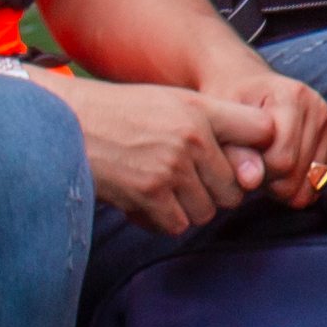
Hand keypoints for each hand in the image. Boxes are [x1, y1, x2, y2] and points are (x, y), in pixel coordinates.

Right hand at [63, 73, 284, 235]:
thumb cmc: (122, 114)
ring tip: (163, 188)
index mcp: (200, 110)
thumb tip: (256, 170)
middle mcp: (191, 138)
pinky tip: (146, 201)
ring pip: (207, 211)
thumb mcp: (173, 102)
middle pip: (235, 187)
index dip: (257, 148)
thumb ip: (216, 124)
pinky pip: (176, 224)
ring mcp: (171, 168)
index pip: (262, 129)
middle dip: (216, 191)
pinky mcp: (149, 195)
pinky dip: (163, 220)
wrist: (65, 125)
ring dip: (188, 208)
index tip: (243, 158)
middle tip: (189, 180)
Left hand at [200, 46, 326, 206]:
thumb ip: (234, 153)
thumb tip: (252, 183)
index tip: (240, 162)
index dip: (256, 172)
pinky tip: (282, 169)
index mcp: (291, 97)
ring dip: (285, 184)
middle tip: (251, 167)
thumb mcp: (222, 121)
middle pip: (298, 173)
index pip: (282, 159)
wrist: (247, 81)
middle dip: (270, 182)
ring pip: (312, 180)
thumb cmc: (231, 101)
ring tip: (265, 166)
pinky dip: (300, 183)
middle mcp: (317, 106)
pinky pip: (321, 179)